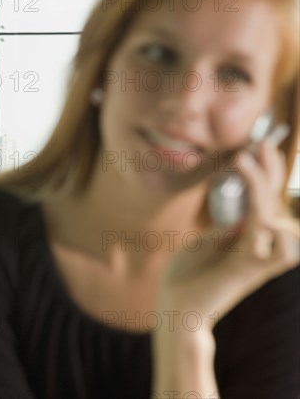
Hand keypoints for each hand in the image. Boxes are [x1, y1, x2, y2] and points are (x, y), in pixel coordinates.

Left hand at [158, 141, 298, 328]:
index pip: (267, 203)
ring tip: (244, 163)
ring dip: (264, 188)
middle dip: (270, 171)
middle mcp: (259, 248)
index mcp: (249, 240)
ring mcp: (255, 260)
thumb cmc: (186, 278)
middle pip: (276, 206)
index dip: (267, 175)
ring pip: (276, 220)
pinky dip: (269, 222)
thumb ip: (227, 229)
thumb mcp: (207, 244)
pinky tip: (251, 200)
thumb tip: (241, 211)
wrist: (176, 309)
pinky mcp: (245, 269)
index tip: (259, 147)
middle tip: (262, 143)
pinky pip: (272, 244)